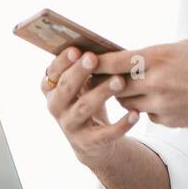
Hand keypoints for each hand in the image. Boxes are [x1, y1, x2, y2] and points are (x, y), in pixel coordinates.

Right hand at [40, 47, 139, 165]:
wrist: (92, 142)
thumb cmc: (87, 101)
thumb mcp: (82, 85)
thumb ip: (86, 68)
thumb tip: (100, 45)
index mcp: (51, 90)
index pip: (53, 74)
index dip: (62, 62)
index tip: (76, 49)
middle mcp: (56, 108)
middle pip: (66, 88)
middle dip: (79, 72)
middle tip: (94, 58)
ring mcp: (70, 127)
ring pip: (84, 108)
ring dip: (101, 93)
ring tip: (120, 81)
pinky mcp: (88, 143)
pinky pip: (105, 134)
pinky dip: (121, 124)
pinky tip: (135, 113)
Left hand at [93, 40, 187, 128]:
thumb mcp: (183, 48)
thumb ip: (155, 54)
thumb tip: (133, 57)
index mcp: (158, 58)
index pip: (115, 61)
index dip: (96, 62)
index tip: (83, 60)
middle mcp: (155, 82)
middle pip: (114, 86)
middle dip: (106, 82)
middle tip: (98, 78)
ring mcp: (161, 105)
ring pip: (128, 104)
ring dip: (126, 97)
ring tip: (131, 89)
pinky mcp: (167, 121)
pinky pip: (147, 115)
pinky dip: (147, 109)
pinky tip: (161, 101)